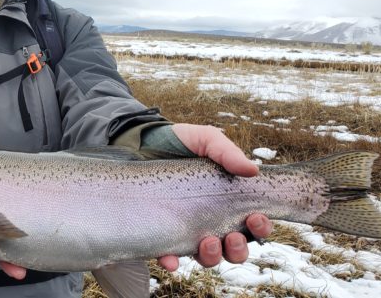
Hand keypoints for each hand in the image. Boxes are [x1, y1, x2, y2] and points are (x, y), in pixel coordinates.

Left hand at [156, 123, 273, 270]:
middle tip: (232, 235)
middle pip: (234, 249)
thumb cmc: (180, 142)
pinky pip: (169, 257)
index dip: (260, 228)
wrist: (141, 142)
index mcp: (228, 202)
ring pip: (207, 257)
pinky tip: (171, 259)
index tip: (256, 217)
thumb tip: (253, 171)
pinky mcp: (162, 233)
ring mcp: (186, 229)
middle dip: (238, 249)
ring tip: (207, 241)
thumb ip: (226, 152)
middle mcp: (211, 220)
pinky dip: (172, 262)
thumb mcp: (205, 140)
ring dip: (211, 257)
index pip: (253, 224)